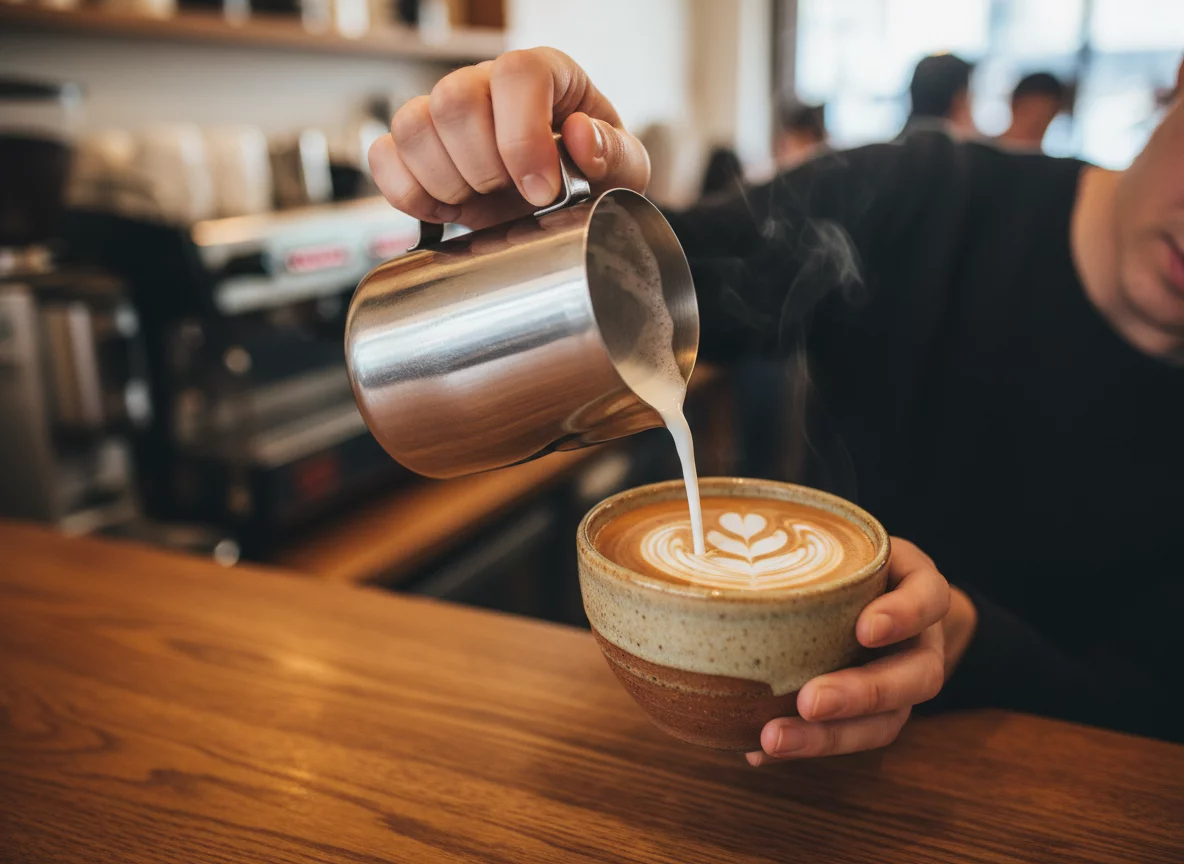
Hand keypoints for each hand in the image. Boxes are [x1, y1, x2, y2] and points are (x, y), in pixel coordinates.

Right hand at [368, 47, 649, 230]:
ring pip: (411, 125)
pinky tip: (445, 210)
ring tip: (480, 202)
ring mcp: (442, 113)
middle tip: (511, 197)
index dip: (524, 137)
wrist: (558, 207)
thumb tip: (581, 134)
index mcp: (543, 74)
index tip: (541, 190)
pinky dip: (408, 192)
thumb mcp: (623, 169)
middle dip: (484, 167)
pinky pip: (384, 157)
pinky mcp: (413, 149)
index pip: (518, 74)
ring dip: (445, 180)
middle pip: (454, 100)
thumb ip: (614, 153)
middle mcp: (485, 83)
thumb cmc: (591, 177)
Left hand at [747, 538, 976, 765]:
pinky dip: (803, 744)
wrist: (884, 599)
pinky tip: (757, 751)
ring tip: (773, 739)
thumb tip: (720, 560)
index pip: (929, 597)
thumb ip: (805, 550)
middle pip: (916, 677)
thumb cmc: (851, 566)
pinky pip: (849, 738)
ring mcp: (903, 684)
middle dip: (862, 694)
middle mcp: (920, 643)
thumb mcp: (844, 545)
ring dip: (829, 737)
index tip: (865, 628)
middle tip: (811, 702)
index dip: (904, 614)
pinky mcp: (877, 715)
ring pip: (886, 723)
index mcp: (917, 590)